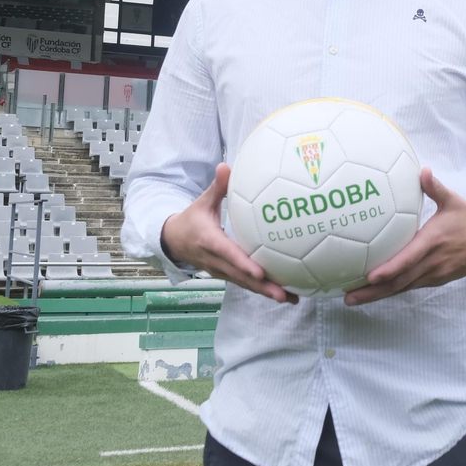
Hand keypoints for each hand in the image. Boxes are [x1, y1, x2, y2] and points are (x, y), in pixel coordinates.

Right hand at [160, 163, 297, 304]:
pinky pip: (245, 284)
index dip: (243, 264)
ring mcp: (220, 271)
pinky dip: (262, 290)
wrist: (174, 241)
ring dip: (266, 293)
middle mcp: (215, 261)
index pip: (228, 254)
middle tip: (284, 294)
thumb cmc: (192, 219)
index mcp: (210, 241)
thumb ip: (217, 187)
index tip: (260, 272)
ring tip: (291, 299)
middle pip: (240, 277)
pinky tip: (284, 294)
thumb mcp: (202, 202)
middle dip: (262, 287)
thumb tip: (226, 166)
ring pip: (244, 284)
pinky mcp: (225, 275)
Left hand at [343, 168, 465, 306]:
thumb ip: (435, 188)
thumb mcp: (454, 201)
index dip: (389, 269)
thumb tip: (423, 171)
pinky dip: (392, 291)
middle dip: (374, 291)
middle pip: (400, 281)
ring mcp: (435, 274)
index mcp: (433, 241)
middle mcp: (432, 262)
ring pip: (403, 287)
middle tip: (348, 297)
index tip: (370, 276)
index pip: (408, 259)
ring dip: (379, 295)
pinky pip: (410, 287)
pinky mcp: (436, 280)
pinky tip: (374, 293)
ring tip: (353, 299)